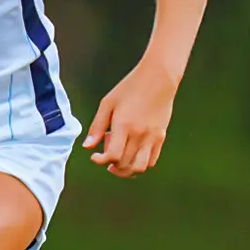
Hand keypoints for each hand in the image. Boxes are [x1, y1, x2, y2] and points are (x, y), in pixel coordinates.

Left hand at [82, 61, 176, 177]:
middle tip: (106, 154)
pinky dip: (140, 164)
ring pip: (141, 167)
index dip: (101, 161)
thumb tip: (87, 146)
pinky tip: (131, 154)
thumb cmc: (129, 88)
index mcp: (124, 126)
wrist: (158, 79)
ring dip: (127, 170)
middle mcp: (140, 135)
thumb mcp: (107, 104)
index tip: (95, 157)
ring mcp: (153, 137)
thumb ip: (97, 126)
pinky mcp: (161, 137)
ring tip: (118, 162)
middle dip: (112, 166)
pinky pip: (152, 160)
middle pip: (126, 165)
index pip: (113, 156)